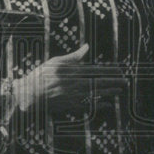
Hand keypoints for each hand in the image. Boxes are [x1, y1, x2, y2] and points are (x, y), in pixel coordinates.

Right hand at [12, 43, 126, 112]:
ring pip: (95, 94)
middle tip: (125, 81)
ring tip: (120, 90)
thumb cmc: (40, 76)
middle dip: (113, 82)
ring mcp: (72, 96)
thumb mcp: (55, 62)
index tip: (119, 70)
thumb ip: (73, 56)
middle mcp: (73, 84)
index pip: (95, 70)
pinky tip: (108, 105)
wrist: (28, 94)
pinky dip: (98, 106)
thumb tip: (87, 47)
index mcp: (71, 71)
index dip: (108, 71)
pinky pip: (87, 106)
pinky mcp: (69, 106)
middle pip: (98, 82)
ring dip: (109, 92)